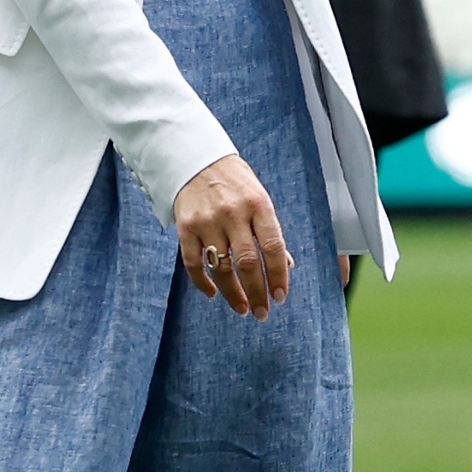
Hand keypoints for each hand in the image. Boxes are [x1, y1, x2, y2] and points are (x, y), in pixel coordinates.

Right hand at [175, 153, 291, 318]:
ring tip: (242, 308)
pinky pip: (193, 263)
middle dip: (257, 292)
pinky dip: (203, 282)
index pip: (272, 247)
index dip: (278, 276)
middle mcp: (233, 213)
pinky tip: (214, 293)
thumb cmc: (233, 181)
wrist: (194, 159)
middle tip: (262, 312)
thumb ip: (270, 231)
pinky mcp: (185, 227)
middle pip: (247, 262)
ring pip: (221, 267)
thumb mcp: (259, 197)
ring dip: (233, 293)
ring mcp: (207, 221)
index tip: (280, 297)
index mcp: (258, 205)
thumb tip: (286, 265)